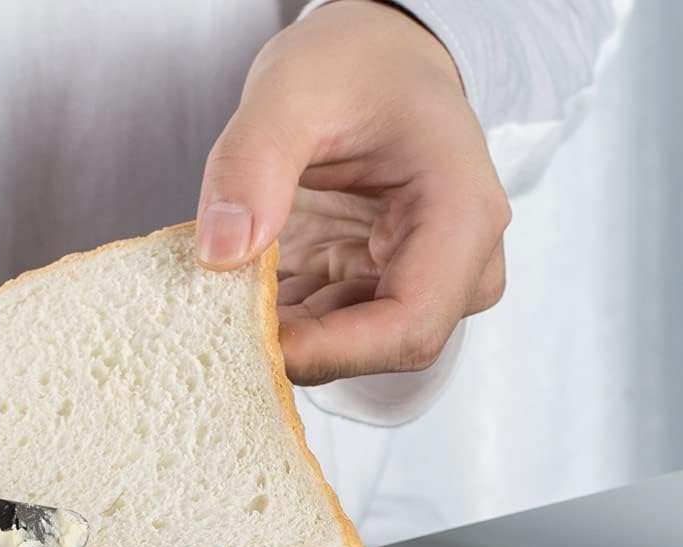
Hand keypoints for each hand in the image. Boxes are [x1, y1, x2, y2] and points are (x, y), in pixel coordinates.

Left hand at [195, 0, 509, 384]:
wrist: (376, 59)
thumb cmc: (355, 64)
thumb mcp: (291, 89)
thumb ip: (252, 163)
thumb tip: (221, 252)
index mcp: (461, 214)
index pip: (408, 326)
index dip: (331, 352)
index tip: (256, 339)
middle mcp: (457, 263)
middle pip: (379, 349)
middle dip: (299, 344)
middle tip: (221, 317)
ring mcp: (420, 282)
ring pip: (348, 349)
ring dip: (281, 334)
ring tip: (223, 295)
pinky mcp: (377, 291)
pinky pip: (326, 332)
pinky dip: (279, 321)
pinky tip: (239, 293)